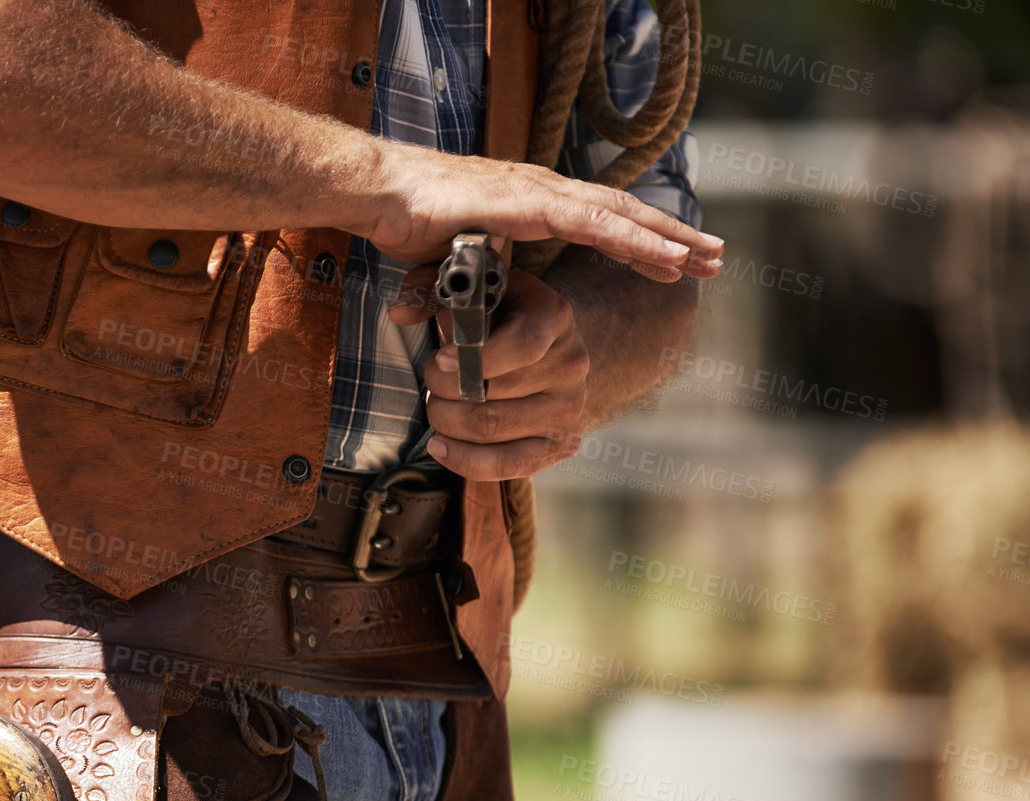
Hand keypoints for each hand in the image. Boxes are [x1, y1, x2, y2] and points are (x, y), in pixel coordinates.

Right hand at [363, 150, 723, 280]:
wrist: (377, 192)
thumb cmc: (407, 221)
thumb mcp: (455, 264)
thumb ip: (476, 285)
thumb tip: (474, 319)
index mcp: (532, 201)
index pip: (600, 219)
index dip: (641, 238)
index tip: (678, 260)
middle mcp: (544, 190)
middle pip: (622, 214)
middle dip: (670, 237)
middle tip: (715, 258)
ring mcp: (538, 192)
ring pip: (618, 216)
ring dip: (665, 238)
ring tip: (705, 258)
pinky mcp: (526, 202)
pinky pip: (592, 224)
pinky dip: (633, 240)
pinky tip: (664, 256)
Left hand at [390, 266, 588, 480]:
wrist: (554, 351)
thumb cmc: (504, 317)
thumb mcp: (478, 292)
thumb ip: (433, 290)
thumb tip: (400, 311)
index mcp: (554, 317)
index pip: (521, 346)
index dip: (474, 358)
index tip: (440, 360)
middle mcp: (570, 365)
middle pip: (492, 393)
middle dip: (442, 390)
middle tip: (431, 381)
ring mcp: (569, 408)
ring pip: (490, 429)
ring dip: (447, 421)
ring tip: (437, 407)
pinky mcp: (562, 443)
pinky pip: (507, 464)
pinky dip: (464, 460)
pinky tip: (440, 445)